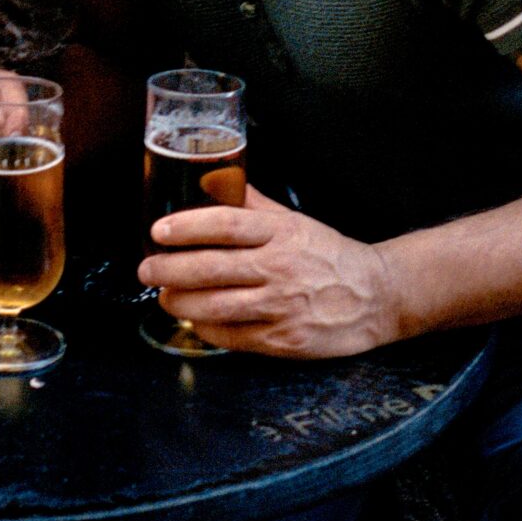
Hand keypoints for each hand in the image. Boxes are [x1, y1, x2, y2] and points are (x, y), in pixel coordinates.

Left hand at [140, 187, 397, 357]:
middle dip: (169, 269)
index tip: (157, 230)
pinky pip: (232, 335)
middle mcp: (279, 267)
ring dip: (180, 302)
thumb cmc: (329, 255)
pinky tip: (195, 320)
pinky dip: (207, 329)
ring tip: (164, 297)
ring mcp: (280, 306)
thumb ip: (253, 205)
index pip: (225, 225)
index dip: (186, 227)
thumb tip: (214, 181)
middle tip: (146, 269)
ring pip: (216, 306)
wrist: (375, 296)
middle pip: (211, 268)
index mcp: (281, 233)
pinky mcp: (283, 339)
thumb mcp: (294, 221)